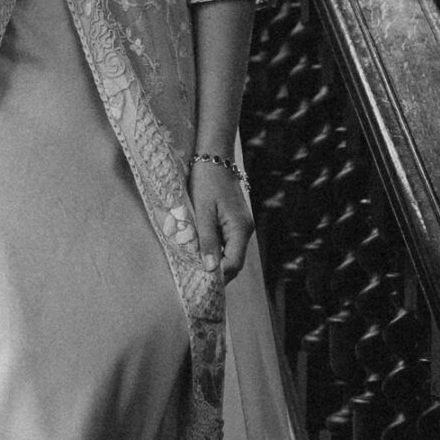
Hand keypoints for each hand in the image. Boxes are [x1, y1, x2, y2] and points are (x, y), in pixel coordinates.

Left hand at [189, 155, 252, 285]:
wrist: (214, 157)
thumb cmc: (206, 181)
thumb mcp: (203, 211)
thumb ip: (207, 240)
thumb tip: (211, 269)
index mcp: (240, 228)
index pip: (234, 263)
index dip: (218, 276)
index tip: (199, 282)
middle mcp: (244, 230)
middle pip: (234, 261)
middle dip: (216, 271)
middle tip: (195, 279)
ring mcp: (241, 226)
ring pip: (230, 253)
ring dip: (214, 261)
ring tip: (194, 266)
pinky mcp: (234, 222)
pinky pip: (227, 243)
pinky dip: (215, 250)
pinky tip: (200, 250)